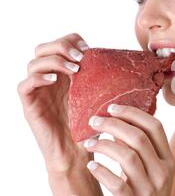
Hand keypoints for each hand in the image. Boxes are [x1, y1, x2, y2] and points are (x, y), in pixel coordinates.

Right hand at [17, 33, 91, 172]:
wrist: (78, 155)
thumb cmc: (91, 129)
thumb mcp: (100, 100)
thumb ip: (105, 82)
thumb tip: (129, 65)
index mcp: (66, 75)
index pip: (61, 44)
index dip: (72, 40)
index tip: (88, 48)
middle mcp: (50, 80)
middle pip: (44, 48)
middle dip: (62, 46)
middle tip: (80, 57)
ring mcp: (38, 92)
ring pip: (33, 63)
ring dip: (54, 60)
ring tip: (74, 70)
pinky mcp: (30, 106)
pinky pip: (23, 85)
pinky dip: (38, 78)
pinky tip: (54, 81)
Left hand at [83, 104, 174, 195]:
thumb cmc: (148, 194)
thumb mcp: (151, 170)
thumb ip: (140, 149)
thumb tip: (118, 124)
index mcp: (168, 159)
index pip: (155, 127)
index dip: (133, 113)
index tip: (113, 107)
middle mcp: (162, 172)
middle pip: (139, 138)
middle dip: (114, 125)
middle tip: (94, 121)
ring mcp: (150, 189)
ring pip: (127, 157)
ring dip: (104, 146)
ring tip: (88, 142)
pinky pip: (116, 184)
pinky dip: (101, 171)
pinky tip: (91, 165)